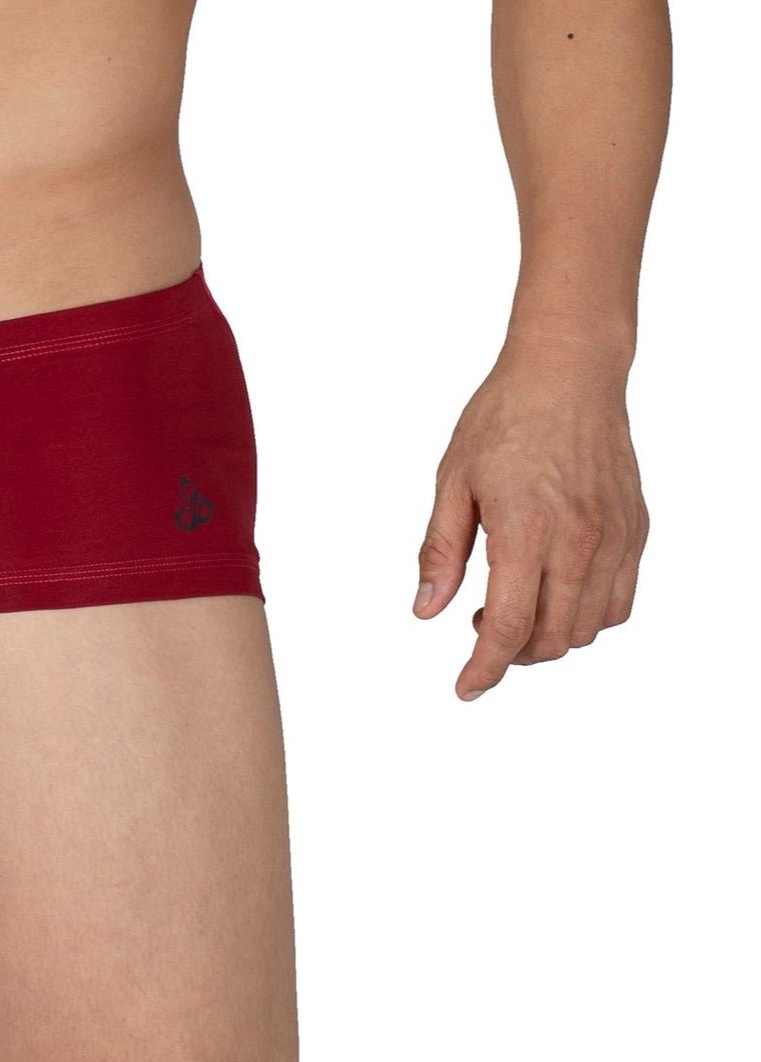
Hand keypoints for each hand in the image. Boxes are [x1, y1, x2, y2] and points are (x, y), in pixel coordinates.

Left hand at [415, 342, 647, 699]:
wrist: (567, 374)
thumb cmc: (503, 418)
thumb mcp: (452, 480)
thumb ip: (441, 550)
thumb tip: (426, 610)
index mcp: (526, 530)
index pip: (509, 628)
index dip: (484, 668)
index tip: (464, 687)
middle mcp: (579, 542)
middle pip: (552, 638)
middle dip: (512, 656)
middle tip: (480, 635)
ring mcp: (614, 538)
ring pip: (588, 628)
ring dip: (549, 639)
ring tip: (511, 611)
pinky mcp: (635, 530)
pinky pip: (619, 601)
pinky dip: (587, 617)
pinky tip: (554, 595)